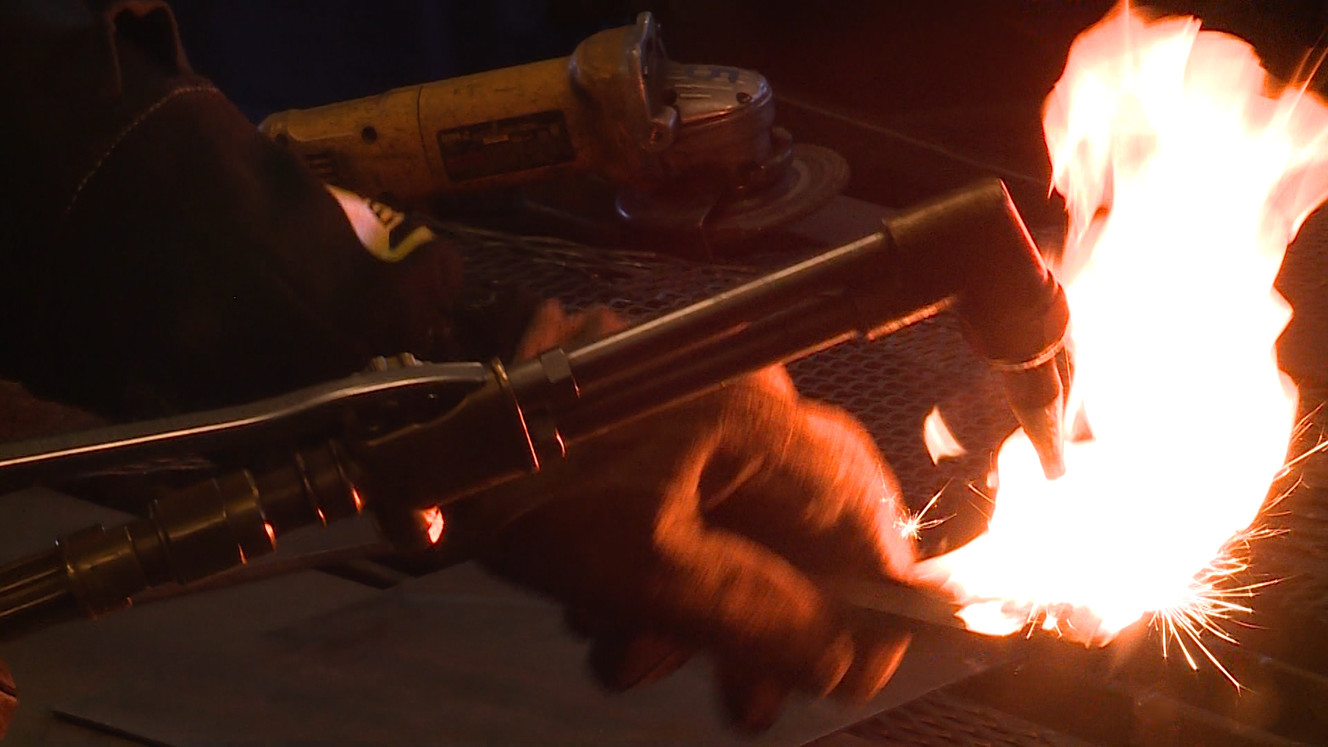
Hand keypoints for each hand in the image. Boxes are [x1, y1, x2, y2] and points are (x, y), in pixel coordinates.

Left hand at [466, 302, 917, 730]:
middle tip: (744, 696)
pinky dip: (662, 570)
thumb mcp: (647, 570)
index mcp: (751, 414)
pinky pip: (686, 511)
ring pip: (731, 531)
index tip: (860, 670)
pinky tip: (610, 612)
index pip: (857, 514)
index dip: (871, 602)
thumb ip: (759, 616)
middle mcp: (734, 398)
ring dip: (696, 610)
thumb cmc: (521, 486)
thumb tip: (843, 653)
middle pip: (794, 530)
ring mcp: (685, 411)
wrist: (417, 449)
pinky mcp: (645, 430)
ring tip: (631, 653)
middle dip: (764, 624)